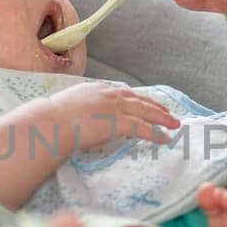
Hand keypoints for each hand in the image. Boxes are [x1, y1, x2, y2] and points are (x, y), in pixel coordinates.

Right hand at [45, 83, 178, 151]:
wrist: (52, 121)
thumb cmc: (53, 118)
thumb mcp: (69, 105)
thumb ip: (82, 107)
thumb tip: (84, 116)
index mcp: (98, 88)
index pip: (124, 92)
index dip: (138, 98)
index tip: (147, 103)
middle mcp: (110, 95)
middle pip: (140, 100)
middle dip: (157, 107)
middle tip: (169, 113)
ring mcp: (116, 108)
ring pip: (146, 112)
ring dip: (162, 118)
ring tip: (174, 124)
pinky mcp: (119, 123)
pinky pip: (143, 128)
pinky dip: (156, 133)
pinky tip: (165, 138)